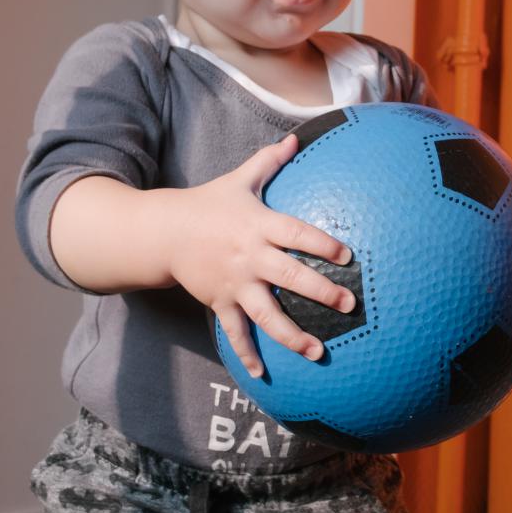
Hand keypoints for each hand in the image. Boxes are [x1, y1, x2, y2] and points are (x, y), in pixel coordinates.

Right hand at [166, 135, 354, 376]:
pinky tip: (263, 375)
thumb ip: (269, 161)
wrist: (164, 232)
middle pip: (289, 276)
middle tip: (348, 304)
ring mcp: (234, 284)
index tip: (348, 255)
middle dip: (319, 292)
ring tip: (318, 351)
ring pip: (266, 314)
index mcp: (258, 225)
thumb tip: (296, 137)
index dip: (322, 243)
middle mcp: (249, 257)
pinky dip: (246, 355)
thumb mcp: (239, 179)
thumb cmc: (210, 204)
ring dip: (292, 335)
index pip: (296, 234)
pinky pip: (235, 333)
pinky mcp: (220, 302)